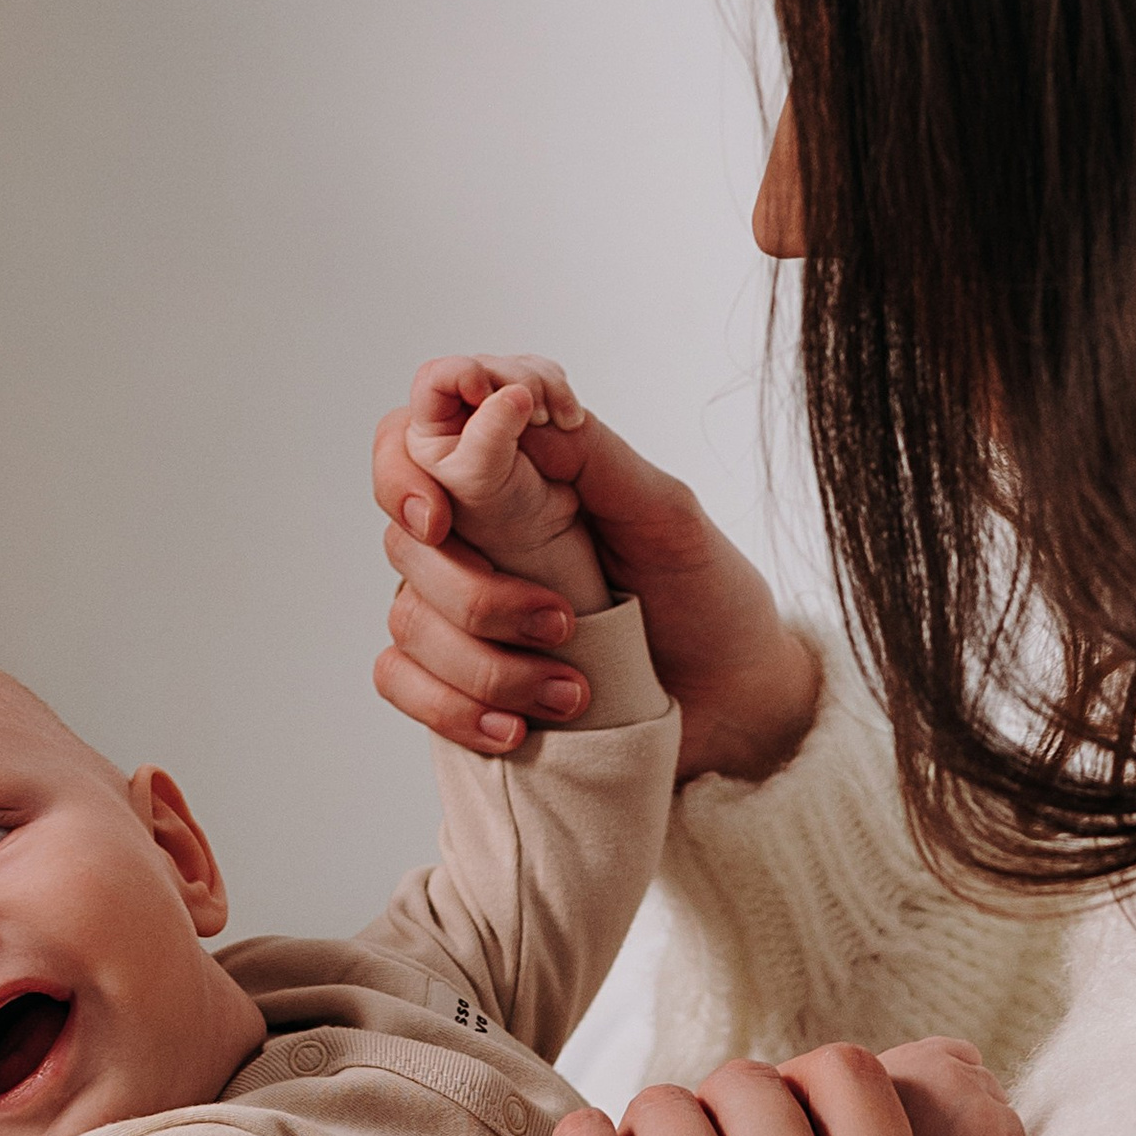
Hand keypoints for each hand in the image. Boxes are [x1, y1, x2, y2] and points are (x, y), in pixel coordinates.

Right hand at [374, 381, 822, 783]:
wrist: (734, 703)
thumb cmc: (706, 597)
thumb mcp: (666, 514)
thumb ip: (590, 455)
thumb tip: (509, 403)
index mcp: (519, 473)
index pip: (416, 434)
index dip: (407, 464)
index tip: (445, 513)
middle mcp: (478, 531)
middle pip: (405, 536)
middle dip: (473, 593)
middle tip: (560, 623)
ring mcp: (461, 605)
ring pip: (409, 618)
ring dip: (484, 665)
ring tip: (573, 692)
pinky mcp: (460, 676)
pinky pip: (402, 681)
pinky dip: (451, 710)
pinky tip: (514, 732)